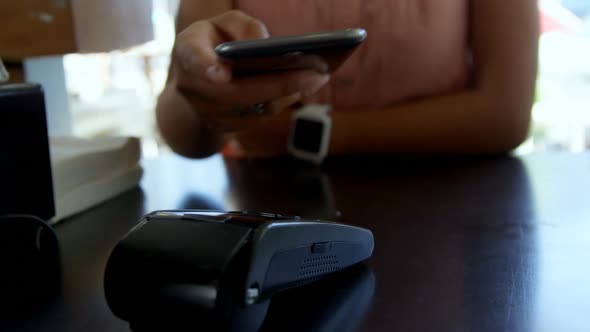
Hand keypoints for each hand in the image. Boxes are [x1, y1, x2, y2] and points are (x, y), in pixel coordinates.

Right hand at [171, 10, 330, 133]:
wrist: (197, 81)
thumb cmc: (214, 43)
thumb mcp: (224, 24)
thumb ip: (242, 26)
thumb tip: (264, 43)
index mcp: (187, 52)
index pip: (192, 58)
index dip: (205, 67)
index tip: (221, 75)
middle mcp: (192, 87)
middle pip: (238, 92)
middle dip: (279, 83)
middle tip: (316, 73)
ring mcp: (207, 112)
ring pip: (253, 108)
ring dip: (288, 94)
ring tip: (318, 77)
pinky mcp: (224, 128)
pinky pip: (258, 118)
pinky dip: (282, 102)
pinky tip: (304, 88)